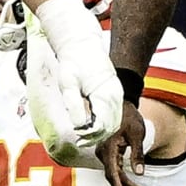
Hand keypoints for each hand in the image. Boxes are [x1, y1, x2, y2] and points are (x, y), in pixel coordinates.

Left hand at [33, 0, 123, 146]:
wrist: (82, 44)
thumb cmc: (73, 62)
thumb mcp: (68, 84)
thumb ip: (74, 106)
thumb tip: (79, 127)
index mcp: (105, 94)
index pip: (102, 125)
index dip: (90, 135)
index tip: (77, 137)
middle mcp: (116, 96)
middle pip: (112, 127)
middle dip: (96, 137)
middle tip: (79, 141)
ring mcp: (118, 95)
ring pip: (116, 123)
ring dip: (102, 133)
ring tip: (84, 136)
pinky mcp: (115, 94)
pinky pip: (115, 116)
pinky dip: (106, 125)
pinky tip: (91, 126)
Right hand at [101, 108, 156, 185]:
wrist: (122, 105)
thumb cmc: (129, 117)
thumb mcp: (137, 133)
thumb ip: (137, 153)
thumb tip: (139, 173)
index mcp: (108, 148)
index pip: (112, 173)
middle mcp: (103, 154)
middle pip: (116, 178)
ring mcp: (105, 155)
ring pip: (117, 176)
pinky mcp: (110, 155)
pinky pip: (117, 171)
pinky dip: (128, 179)